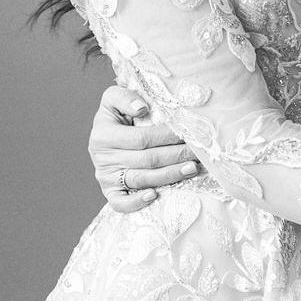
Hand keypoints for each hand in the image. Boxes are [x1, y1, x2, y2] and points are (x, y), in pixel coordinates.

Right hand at [88, 84, 200, 212]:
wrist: (102, 138)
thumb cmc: (116, 117)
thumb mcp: (113, 100)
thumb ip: (124, 97)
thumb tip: (142, 108)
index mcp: (103, 134)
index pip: (141, 138)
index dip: (166, 137)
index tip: (187, 133)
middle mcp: (103, 158)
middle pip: (146, 160)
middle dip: (175, 156)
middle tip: (198, 153)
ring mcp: (105, 177)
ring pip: (141, 180)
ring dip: (169, 175)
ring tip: (191, 169)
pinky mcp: (110, 192)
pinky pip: (121, 203)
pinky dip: (136, 202)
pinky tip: (155, 196)